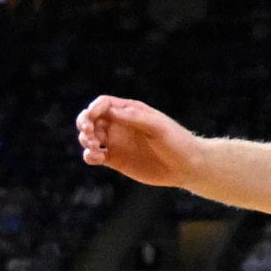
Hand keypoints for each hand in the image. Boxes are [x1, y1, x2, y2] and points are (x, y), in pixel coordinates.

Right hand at [77, 95, 202, 186]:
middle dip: (84, 123)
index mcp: (130, 111)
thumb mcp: (157, 126)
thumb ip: (134, 118)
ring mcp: (116, 142)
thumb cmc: (176, 141)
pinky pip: (94, 156)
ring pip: (89, 137)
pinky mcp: (115, 159)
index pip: (103, 104)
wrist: (187, 166)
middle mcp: (120, 125)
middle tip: (89, 131)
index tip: (93, 117)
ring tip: (95, 146)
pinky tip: (98, 157)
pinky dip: (89, 156)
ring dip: (85, 139)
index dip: (94, 108)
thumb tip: (110, 111)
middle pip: (91, 119)